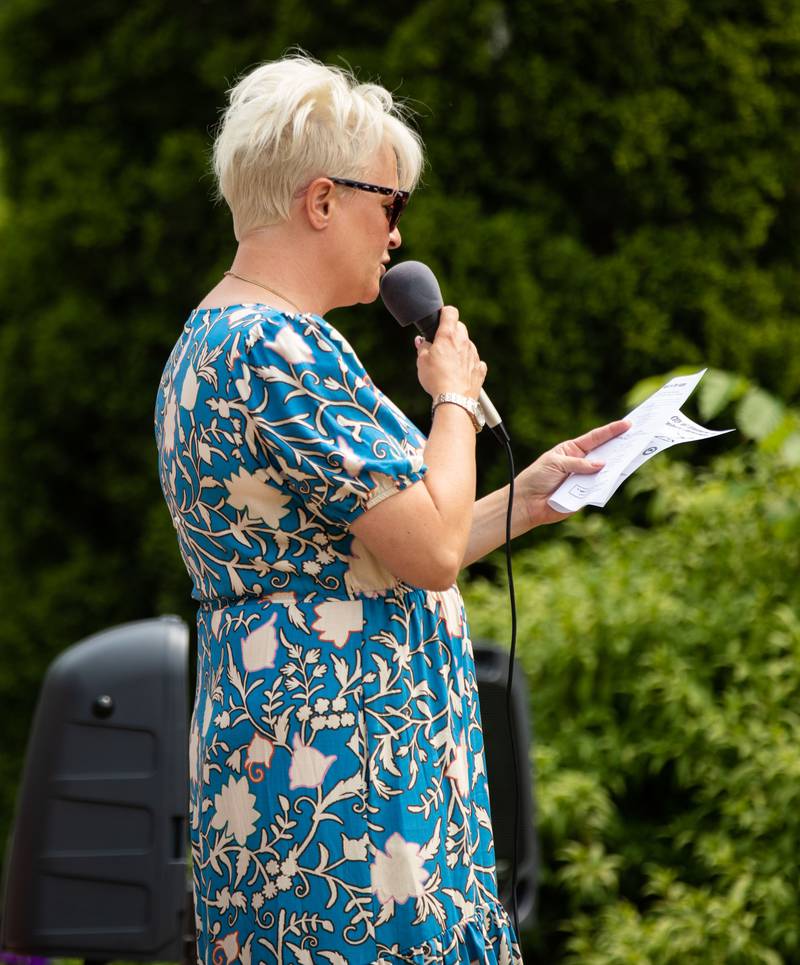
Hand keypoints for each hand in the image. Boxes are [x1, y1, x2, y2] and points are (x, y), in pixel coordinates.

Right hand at [415, 306, 486, 399]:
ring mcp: (474, 355)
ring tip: (448, 363)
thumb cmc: (436, 379)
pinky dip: (468, 363)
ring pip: (467, 344)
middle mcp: (464, 342)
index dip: (444, 313)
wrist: (454, 400)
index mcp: (448, 335)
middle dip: (451, 332)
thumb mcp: (421, 361)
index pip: (450, 312)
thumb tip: (422, 341)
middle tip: (440, 344)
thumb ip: (422, 347)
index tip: (439, 319)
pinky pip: (475, 361)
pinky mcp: (480, 369)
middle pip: (460, 327)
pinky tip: (459, 372)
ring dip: (459, 348)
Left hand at [516, 419, 630, 528]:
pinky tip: (618, 478)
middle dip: (621, 446)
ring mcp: (586, 479)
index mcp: (573, 450)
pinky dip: (607, 484)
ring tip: (633, 457)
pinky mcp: (586, 495)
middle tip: (639, 438)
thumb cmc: (537, 478)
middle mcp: (583, 463)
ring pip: (606, 472)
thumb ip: (577, 463)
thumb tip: (601, 464)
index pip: (596, 438)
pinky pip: (600, 489)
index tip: (627, 424)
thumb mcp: (555, 464)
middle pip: (606, 453)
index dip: (612, 431)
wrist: (527, 503)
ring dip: (618, 466)